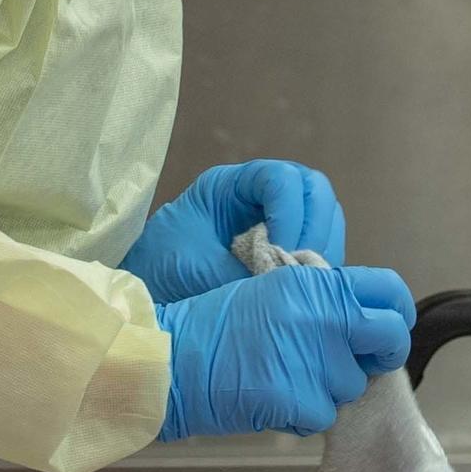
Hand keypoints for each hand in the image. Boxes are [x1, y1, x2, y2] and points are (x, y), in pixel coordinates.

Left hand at [121, 159, 347, 306]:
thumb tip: (288, 285)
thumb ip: (243, 274)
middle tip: (301, 269)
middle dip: (314, 230)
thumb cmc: (160, 270)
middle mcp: (259, 197)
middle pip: (313, 192)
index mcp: (230, 185)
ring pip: (324, 219)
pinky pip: (320, 248)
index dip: (290, 212)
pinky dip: (318, 268)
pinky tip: (305, 290)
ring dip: (322, 250)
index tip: (280, 251)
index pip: (280, 178)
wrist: (146, 293)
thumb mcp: (197, 269)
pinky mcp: (287, 249)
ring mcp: (277, 221)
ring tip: (306, 284)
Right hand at [156, 262, 413, 442]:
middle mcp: (322, 319)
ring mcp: (315, 363)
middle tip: (358, 359)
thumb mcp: (272, 290)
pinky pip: (322, 416)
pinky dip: (303, 415)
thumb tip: (362, 315)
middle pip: (390, 339)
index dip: (395, 311)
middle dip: (382, 353)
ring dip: (329, 387)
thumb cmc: (216, 324)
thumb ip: (320, 297)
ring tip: (286, 376)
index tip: (386, 324)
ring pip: (352, 385)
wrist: (171, 360)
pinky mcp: (302, 403)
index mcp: (315, 284)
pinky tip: (272, 399)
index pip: (388, 290)